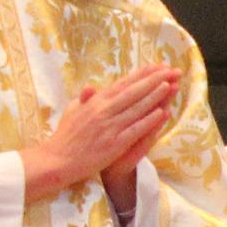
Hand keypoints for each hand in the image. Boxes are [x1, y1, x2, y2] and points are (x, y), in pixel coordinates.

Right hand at [23, 65, 179, 202]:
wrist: (57, 161)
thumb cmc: (65, 136)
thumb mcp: (72, 111)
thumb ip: (84, 99)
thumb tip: (90, 87)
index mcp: (95, 102)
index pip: (122, 84)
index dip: (140, 75)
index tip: (156, 66)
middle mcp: (103, 110)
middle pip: (133, 92)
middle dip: (153, 80)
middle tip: (170, 69)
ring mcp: (109, 126)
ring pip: (136, 108)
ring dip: (154, 96)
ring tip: (169, 85)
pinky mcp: (114, 143)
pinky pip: (135, 129)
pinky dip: (149, 120)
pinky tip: (162, 113)